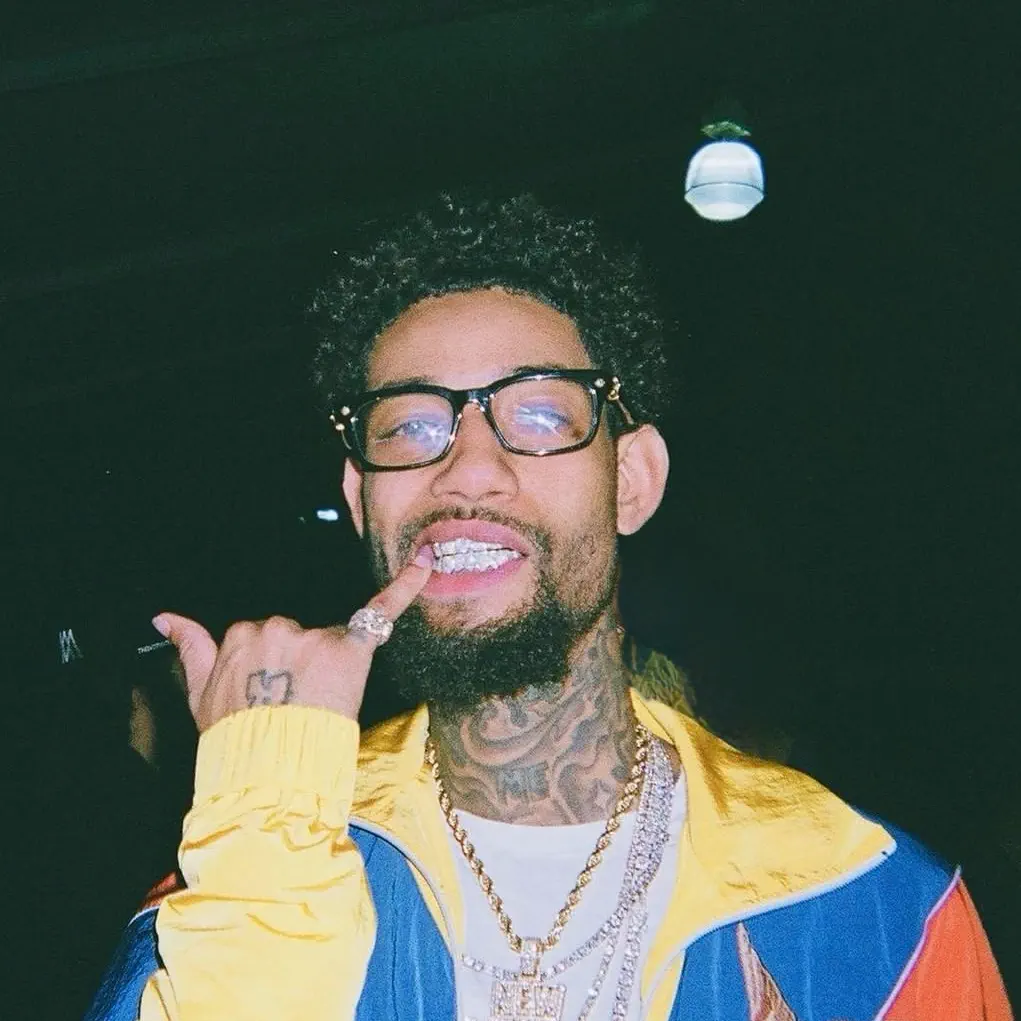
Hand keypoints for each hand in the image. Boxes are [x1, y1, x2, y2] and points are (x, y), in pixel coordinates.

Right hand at [154, 549, 431, 730]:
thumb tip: (164, 618)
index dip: (275, 669)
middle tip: (295, 707)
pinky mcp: (350, 649)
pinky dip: (407, 584)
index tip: (273, 696)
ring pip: (329, 638)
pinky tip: (427, 561)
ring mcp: (312, 637)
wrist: (266, 774)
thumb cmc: (233, 739)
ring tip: (317, 706)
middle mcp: (276, 627)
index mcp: (241, 634)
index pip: (266, 637)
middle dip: (301, 666)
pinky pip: (382, 612)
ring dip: (328, 666)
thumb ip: (189, 647)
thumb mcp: (199, 694)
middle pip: (299, 635)